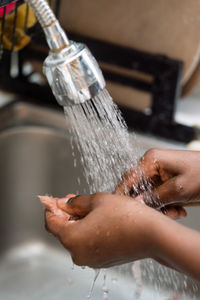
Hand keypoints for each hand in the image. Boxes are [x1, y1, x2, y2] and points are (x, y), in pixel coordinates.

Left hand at [40, 192, 199, 278]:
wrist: (152, 234)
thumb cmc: (126, 216)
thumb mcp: (97, 200)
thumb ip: (76, 202)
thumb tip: (64, 204)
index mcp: (72, 238)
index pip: (51, 222)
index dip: (51, 207)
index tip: (53, 199)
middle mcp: (78, 253)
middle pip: (63, 230)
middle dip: (66, 213)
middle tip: (72, 199)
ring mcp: (91, 259)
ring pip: (76, 237)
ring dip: (77, 221)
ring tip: (87, 206)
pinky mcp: (102, 260)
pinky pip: (88, 244)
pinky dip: (88, 231)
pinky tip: (97, 219)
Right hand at [116, 149, 199, 215]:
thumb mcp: (179, 189)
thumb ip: (154, 197)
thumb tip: (135, 204)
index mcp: (152, 159)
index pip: (128, 179)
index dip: (123, 196)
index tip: (123, 210)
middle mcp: (152, 163)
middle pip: (137, 188)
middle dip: (147, 204)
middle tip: (161, 215)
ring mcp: (158, 171)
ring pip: (147, 194)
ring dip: (159, 206)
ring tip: (175, 212)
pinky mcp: (164, 178)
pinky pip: (157, 194)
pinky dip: (165, 204)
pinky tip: (178, 209)